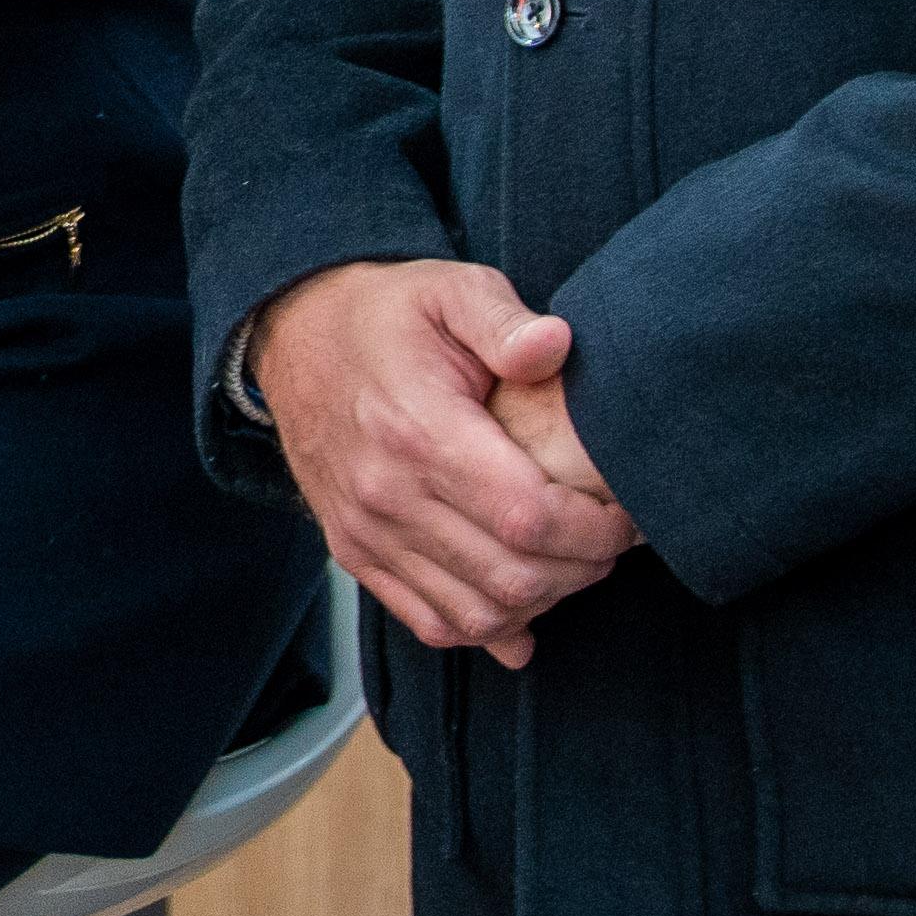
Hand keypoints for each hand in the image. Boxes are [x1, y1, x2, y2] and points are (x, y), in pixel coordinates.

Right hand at [254, 259, 638, 667]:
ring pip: (478, 615)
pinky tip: (520, 598)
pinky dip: (487, 626)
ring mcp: (365, 531)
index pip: (528, 517)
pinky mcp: (353, 552)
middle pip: (512, 577)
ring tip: (568, 561)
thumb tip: (554, 346)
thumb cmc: (387, 314)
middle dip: (582, 569)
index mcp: (417, 429)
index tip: (622, 513)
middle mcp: (385, 492)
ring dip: (541, 602)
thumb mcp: (448, 289)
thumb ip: (503, 318)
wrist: (293, 336)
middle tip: (607, 538)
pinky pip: (432, 623)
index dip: (594, 530)